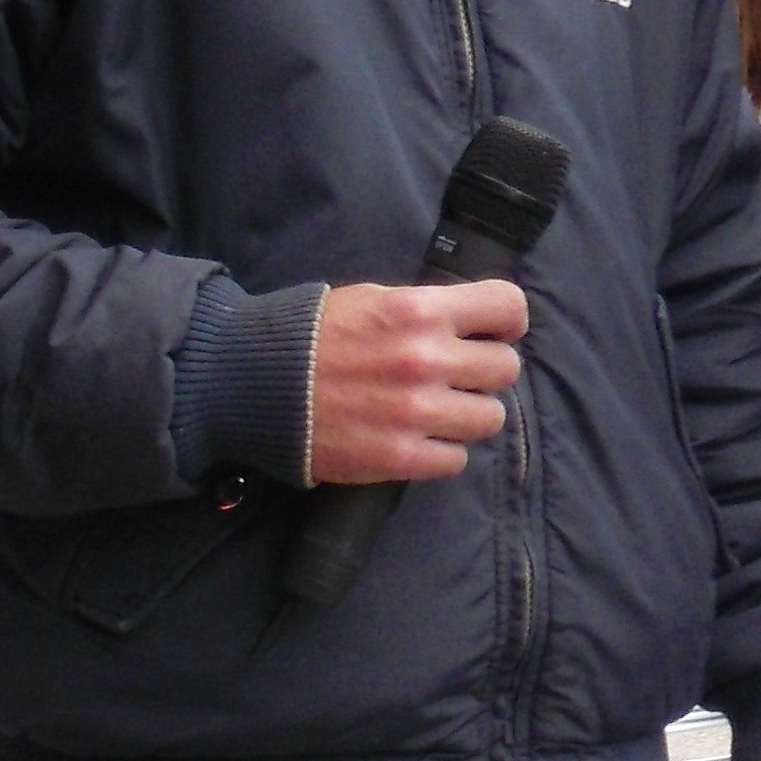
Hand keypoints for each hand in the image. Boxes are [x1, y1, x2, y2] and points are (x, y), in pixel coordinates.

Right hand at [307, 278, 526, 484]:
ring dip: (468, 415)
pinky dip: (441, 452)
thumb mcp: (372, 300)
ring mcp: (416, 412)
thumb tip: (476, 323)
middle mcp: (426, 359)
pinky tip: (417, 439)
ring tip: (437, 411)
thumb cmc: (312, 336)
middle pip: (505, 368)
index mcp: (420, 311)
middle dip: (484, 372)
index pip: (507, 307)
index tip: (494, 331)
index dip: (506, 320)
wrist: (252, 385)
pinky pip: (456, 459)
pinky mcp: (401, 457)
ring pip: (489, 418)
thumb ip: (426, 311)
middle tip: (457, 376)